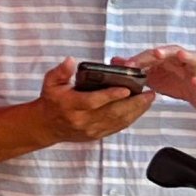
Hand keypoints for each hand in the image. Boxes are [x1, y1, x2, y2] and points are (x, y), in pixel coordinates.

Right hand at [30, 67, 153, 146]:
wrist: (46, 126)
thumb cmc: (51, 100)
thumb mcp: (50, 82)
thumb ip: (61, 71)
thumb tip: (70, 61)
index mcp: (71, 106)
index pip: (93, 101)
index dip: (110, 95)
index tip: (126, 89)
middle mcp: (82, 120)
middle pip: (112, 113)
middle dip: (133, 103)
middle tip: (148, 93)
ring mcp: (91, 130)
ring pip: (118, 121)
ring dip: (136, 111)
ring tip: (149, 99)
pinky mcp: (97, 135)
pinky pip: (117, 127)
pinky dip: (131, 118)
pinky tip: (140, 109)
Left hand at [131, 45, 195, 111]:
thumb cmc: (178, 82)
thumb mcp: (155, 77)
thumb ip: (137, 68)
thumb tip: (115, 60)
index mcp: (168, 58)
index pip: (152, 55)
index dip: (140, 59)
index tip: (127, 65)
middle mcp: (182, 60)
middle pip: (172, 52)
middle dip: (163, 52)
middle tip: (154, 53)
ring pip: (193, 59)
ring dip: (187, 56)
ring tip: (181, 55)